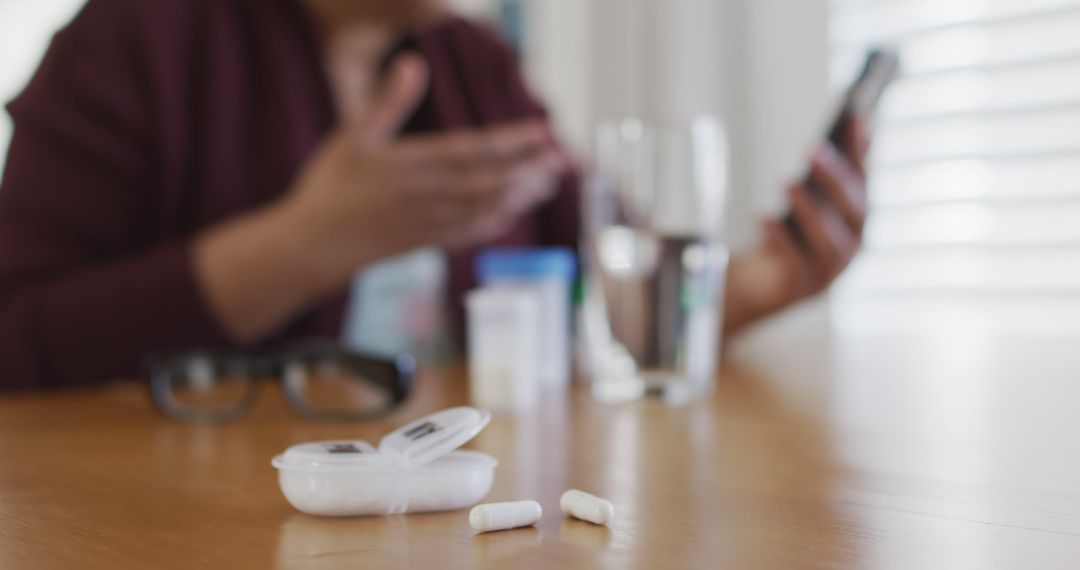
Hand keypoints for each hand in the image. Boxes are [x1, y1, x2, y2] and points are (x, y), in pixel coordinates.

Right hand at [194, 53, 565, 343]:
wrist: (313, 246)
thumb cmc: (330, 186)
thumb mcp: (353, 136)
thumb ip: (388, 101)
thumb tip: (412, 62)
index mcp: (415, 165)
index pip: (475, 149)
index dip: (513, 142)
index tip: (541, 131)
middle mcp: (430, 196)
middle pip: (492, 181)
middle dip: (529, 169)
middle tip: (559, 158)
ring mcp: (432, 223)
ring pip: (488, 208)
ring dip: (521, 195)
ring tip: (547, 182)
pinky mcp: (427, 243)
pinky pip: (471, 233)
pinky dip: (496, 223)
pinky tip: (511, 215)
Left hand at [725, 116, 870, 332]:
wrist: (765, 282)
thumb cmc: (792, 232)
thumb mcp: (812, 195)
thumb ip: (834, 165)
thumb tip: (859, 120)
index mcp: (857, 217)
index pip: (864, 178)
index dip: (860, 149)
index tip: (853, 114)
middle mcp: (853, 243)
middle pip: (853, 210)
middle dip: (834, 178)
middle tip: (813, 148)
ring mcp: (831, 268)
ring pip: (829, 240)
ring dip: (808, 210)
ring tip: (787, 183)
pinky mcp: (804, 286)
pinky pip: (796, 262)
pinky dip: (781, 240)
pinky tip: (764, 219)